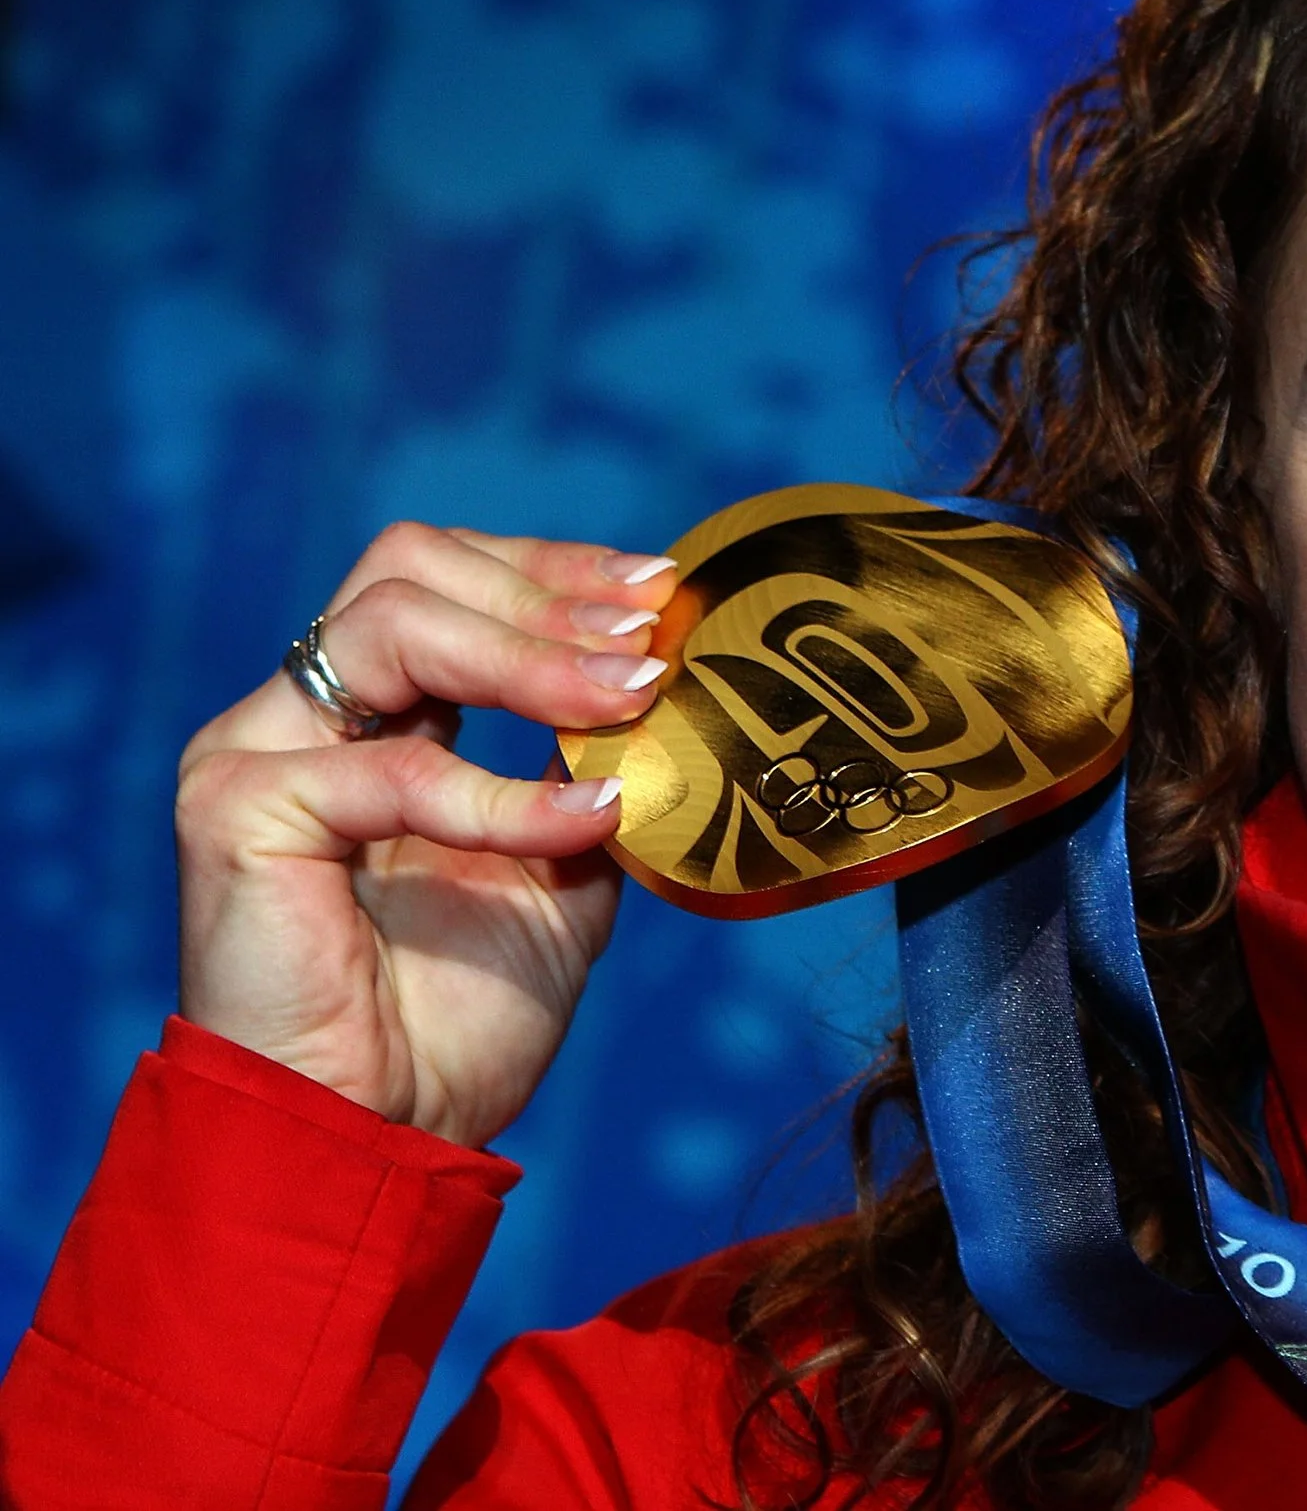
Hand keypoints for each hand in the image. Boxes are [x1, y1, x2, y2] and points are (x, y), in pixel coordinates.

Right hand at [173, 523, 680, 1147]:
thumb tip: (668, 681)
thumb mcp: (564, 869)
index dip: (556, 570)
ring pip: (392, 624)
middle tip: (647, 640)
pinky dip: (503, 793)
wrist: (382, 1142)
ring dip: (531, 656)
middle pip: (409, 565)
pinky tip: (587, 821)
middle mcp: (299, 716)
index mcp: (370, 716)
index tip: (662, 590)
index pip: (449, 576)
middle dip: (546, 591)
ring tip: (632, 695)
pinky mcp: (237, 813)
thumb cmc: (462, 1020)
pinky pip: (392, 769)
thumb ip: (595, 771)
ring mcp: (255, 752)